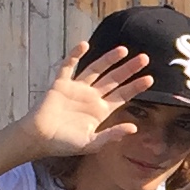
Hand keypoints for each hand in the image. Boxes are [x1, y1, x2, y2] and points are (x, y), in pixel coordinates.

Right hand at [22, 43, 152, 158]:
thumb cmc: (63, 144)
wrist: (38, 139)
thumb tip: (134, 128)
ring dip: (108, 59)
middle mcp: (91, 97)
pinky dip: (75, 55)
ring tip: (124, 49)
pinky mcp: (60, 84)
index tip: (150, 78)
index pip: (123, 95)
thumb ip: (111, 135)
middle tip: (145, 58)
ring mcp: (76, 89)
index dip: (136, 87)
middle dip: (128, 69)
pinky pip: (69, 66)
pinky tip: (84, 45)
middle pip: (114, 79)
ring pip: (96, 69)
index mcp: (100, 111)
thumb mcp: (91, 144)